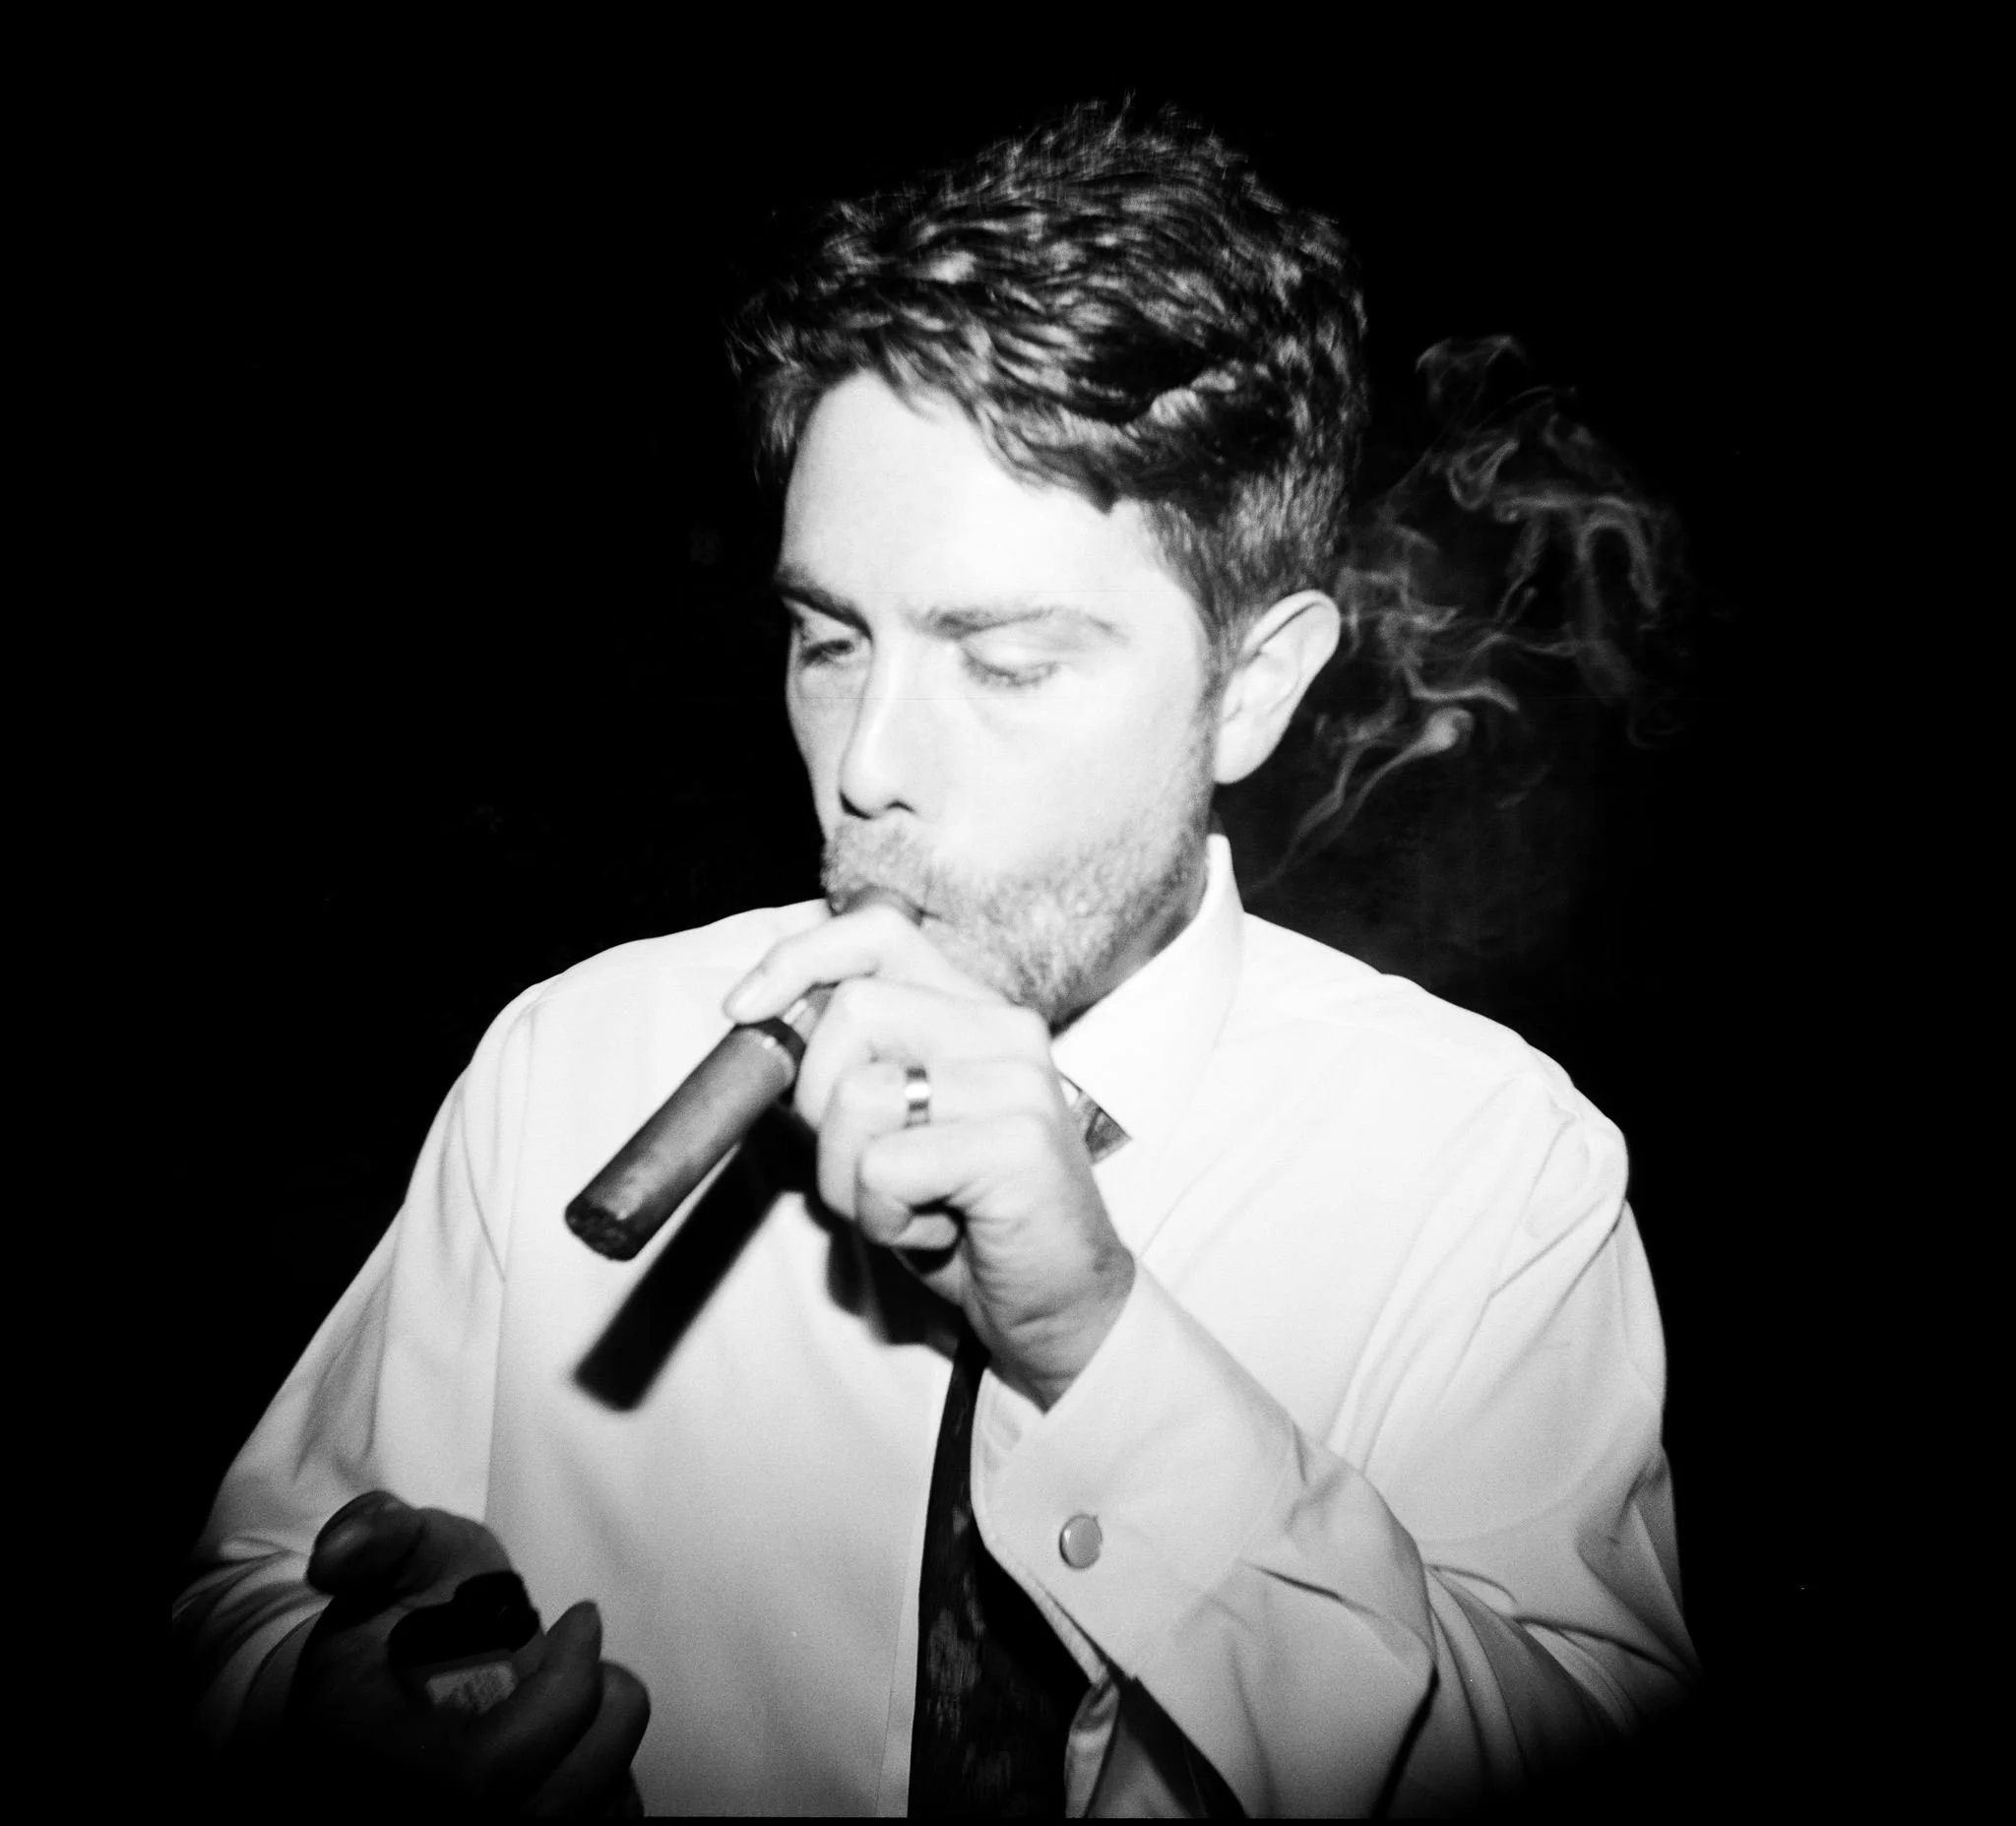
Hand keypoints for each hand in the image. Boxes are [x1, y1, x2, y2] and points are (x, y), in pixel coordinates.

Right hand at [286, 1491, 649, 1814]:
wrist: (382, 1702)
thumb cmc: (394, 1631)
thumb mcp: (387, 1566)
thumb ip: (380, 1536)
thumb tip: (337, 1552)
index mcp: (380, 1763)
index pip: (482, 1773)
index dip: (558, 1696)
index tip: (582, 1618)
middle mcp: (428, 1820)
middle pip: (552, 1808)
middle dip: (601, 1714)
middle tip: (595, 1666)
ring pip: (588, 1817)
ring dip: (608, 1743)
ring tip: (579, 1701)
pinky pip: (604, 1825)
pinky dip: (611, 1779)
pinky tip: (575, 1742)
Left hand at [724, 898, 1134, 1408]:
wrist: (1060, 1303)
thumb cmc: (964, 1216)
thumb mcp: (896, 1126)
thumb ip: (850, 1067)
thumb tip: (760, 1023)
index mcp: (973, 1010)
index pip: (878, 930)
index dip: (797, 960)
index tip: (745, 1013)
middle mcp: (1003, 1028)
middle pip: (851, 1010)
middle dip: (817, 1102)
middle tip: (861, 1166)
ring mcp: (1017, 1080)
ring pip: (857, 1096)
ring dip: (848, 1178)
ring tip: (908, 1205)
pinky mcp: (1018, 1142)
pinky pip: (884, 1167)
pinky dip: (884, 1218)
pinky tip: (934, 1232)